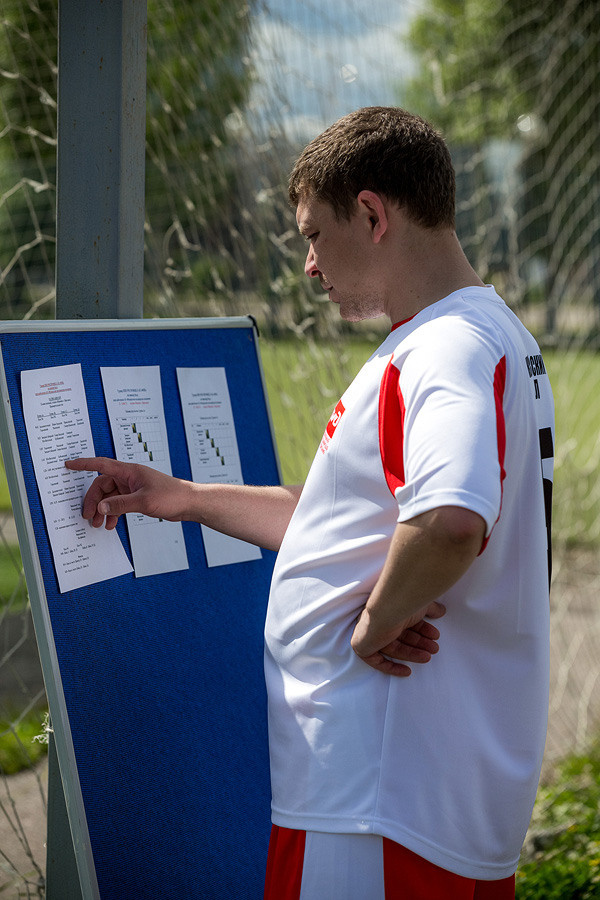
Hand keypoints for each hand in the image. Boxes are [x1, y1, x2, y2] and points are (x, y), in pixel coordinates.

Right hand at [65, 456, 188, 529]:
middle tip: (88, 517)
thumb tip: (101, 508)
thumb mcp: (143, 501)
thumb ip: (120, 505)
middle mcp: (129, 477)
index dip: (83, 464)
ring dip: (103, 510)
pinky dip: (113, 513)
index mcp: (129, 471)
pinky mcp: (138, 497)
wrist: (189, 503)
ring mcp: (133, 488)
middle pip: (102, 486)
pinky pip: (119, 504)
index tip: (68, 465)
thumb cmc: (171, 496)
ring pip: (110, 497)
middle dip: (93, 501)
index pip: (101, 465)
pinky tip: (112, 524)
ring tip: (98, 525)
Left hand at [351, 602, 445, 676]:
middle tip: (434, 648)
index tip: (434, 636)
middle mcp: (379, 620)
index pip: (406, 623)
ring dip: (412, 654)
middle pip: (401, 637)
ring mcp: (369, 633)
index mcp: (390, 609)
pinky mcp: (362, 646)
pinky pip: (375, 661)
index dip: (422, 630)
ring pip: (393, 649)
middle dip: (419, 643)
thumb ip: (431, 608)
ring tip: (429, 656)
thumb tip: (442, 611)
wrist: (389, 608)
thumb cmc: (404, 602)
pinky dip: (391, 667)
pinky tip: (407, 671)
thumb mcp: (422, 605)